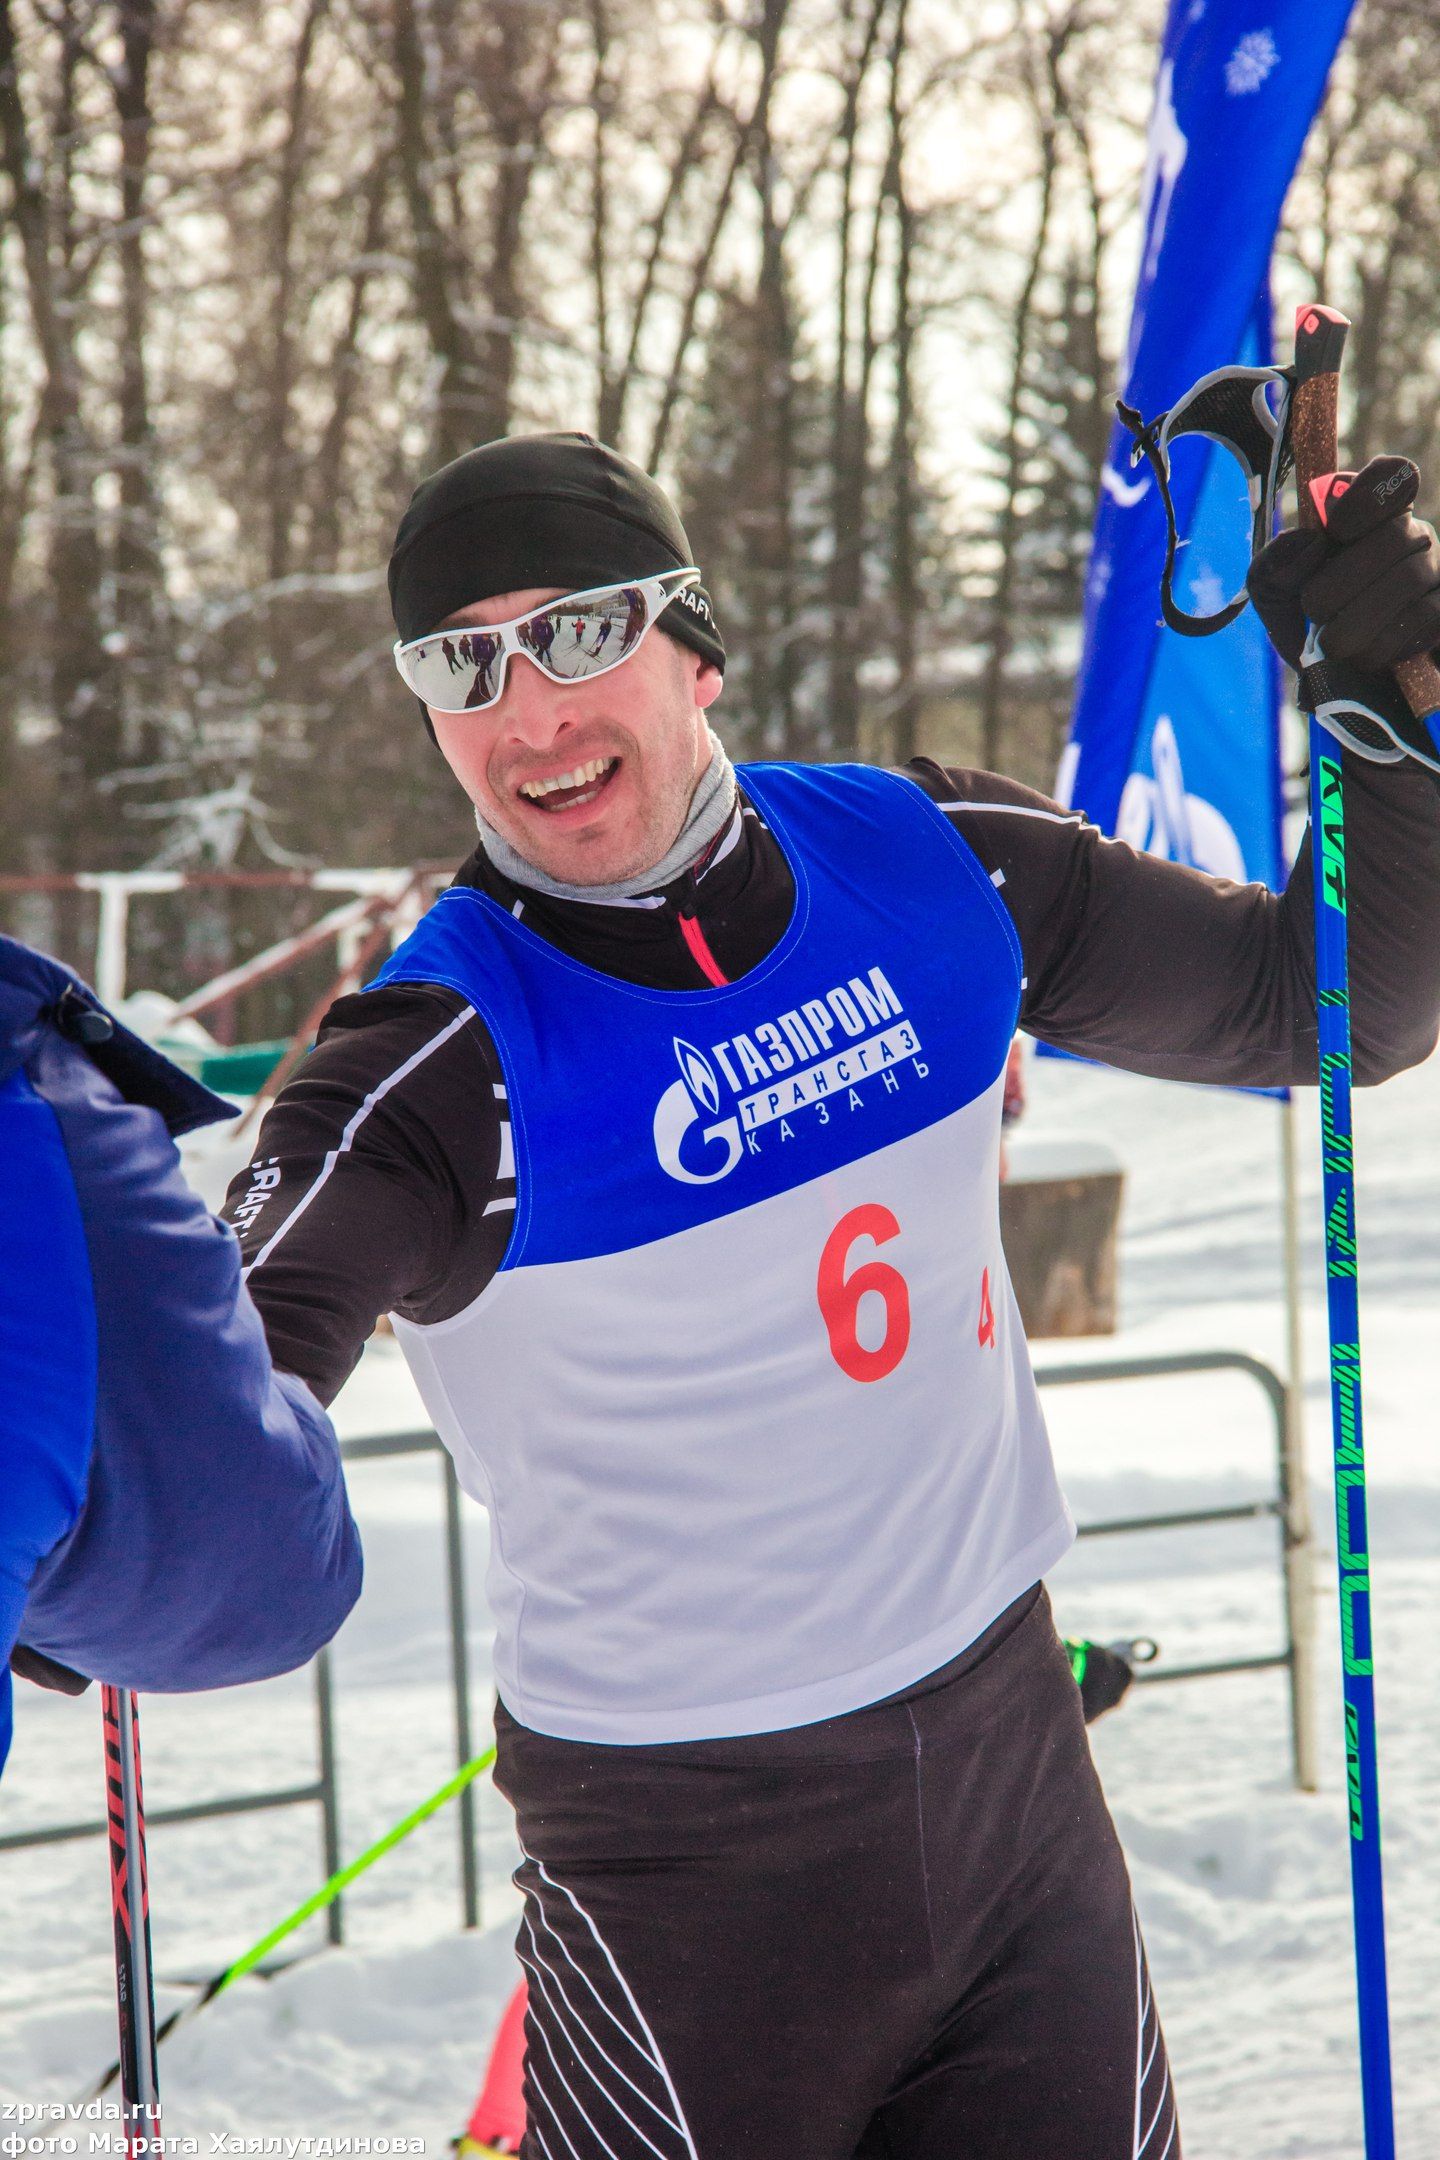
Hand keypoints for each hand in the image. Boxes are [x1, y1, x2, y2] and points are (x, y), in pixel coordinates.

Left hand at [1247, 455, 1439, 670]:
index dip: (1368, 496)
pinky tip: (1365, 658)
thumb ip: (1273, 566)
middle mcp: (1413, 535)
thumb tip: (1307, 541)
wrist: (1342, 690)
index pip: (1394, 476)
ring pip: (1408, 578)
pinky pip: (1425, 618)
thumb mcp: (1276, 598)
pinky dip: (1382, 645)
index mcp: (1370, 518)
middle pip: (1394, 535)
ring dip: (1356, 621)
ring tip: (1333, 645)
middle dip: (1341, 582)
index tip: (1337, 529)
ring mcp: (1438, 572)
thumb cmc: (1309, 630)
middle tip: (1315, 613)